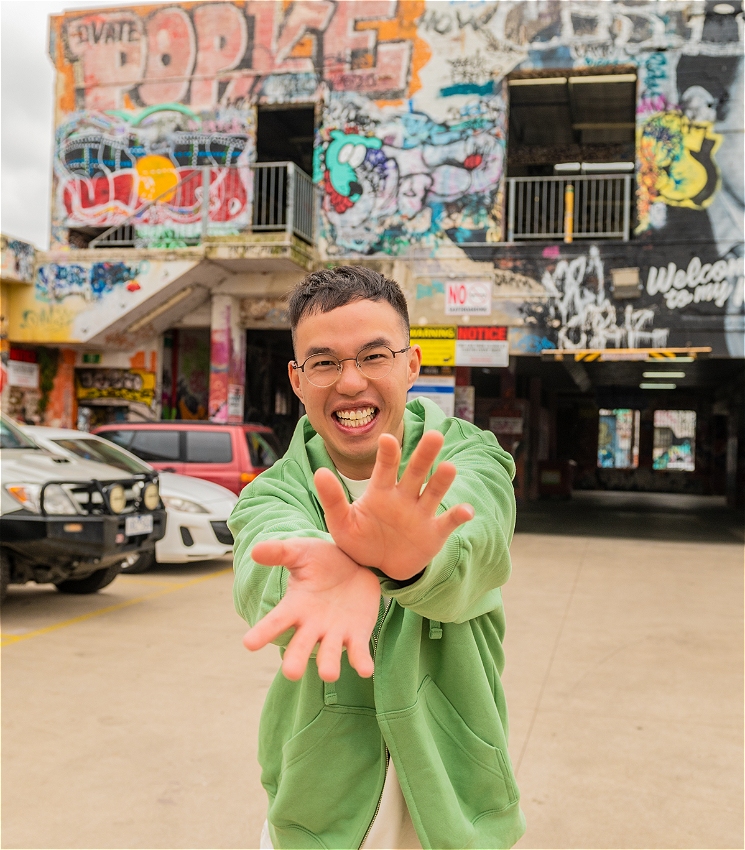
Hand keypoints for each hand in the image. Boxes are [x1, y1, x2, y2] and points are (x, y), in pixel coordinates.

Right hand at [242, 537, 379, 681]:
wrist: (355, 562)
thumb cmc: (322, 559)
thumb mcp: (301, 551)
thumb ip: (280, 552)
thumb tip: (256, 550)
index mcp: (296, 606)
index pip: (276, 621)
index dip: (263, 632)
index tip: (248, 644)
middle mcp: (312, 626)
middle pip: (301, 645)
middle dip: (296, 659)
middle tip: (291, 673)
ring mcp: (334, 633)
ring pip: (329, 653)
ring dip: (329, 664)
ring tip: (329, 674)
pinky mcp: (357, 635)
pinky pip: (358, 651)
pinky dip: (361, 661)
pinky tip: (365, 670)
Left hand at [314, 430, 473, 581]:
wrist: (377, 568)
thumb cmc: (358, 540)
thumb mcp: (341, 522)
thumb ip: (332, 499)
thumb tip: (319, 472)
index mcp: (380, 491)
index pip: (385, 467)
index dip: (388, 453)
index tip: (387, 438)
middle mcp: (404, 496)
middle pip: (416, 472)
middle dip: (424, 455)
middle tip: (434, 436)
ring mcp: (421, 513)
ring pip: (433, 491)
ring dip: (442, 480)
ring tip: (449, 468)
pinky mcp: (434, 532)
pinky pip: (448, 521)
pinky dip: (458, 515)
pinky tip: (467, 511)